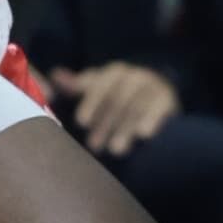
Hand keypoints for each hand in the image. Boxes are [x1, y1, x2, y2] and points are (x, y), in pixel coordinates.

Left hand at [52, 60, 180, 155]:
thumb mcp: (98, 90)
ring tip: (116, 150)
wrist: (157, 96)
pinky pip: (159, 108)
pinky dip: (152, 120)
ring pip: (136, 107)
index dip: (90, 103)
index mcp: (114, 72)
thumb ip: (77, 85)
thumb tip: (55, 74)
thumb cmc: (119, 97)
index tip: (81, 122)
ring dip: (125, 129)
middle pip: (117, 99)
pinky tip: (144, 135)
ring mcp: (153, 86)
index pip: (100, 85)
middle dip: (105, 123)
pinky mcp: (168, 99)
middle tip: (94, 146)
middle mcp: (135, 75)